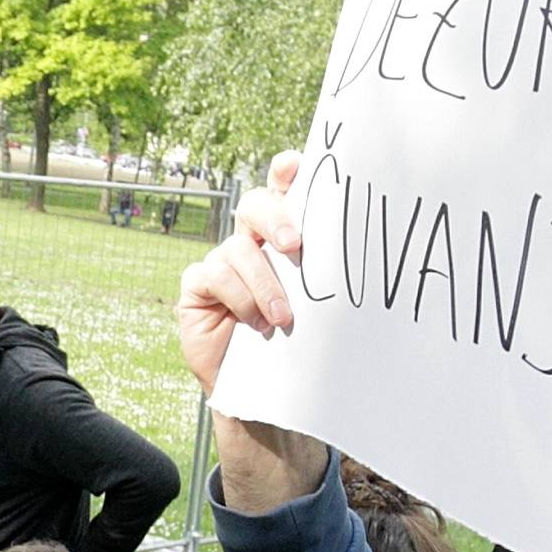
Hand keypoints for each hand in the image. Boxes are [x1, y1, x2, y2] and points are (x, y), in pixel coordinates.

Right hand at [176, 148, 302, 394]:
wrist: (261, 387)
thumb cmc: (295, 340)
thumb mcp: (313, 302)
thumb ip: (319, 272)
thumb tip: (354, 246)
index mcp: (282, 237)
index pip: (283, 193)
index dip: (285, 173)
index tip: (294, 164)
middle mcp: (250, 241)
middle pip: (254, 205)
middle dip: (274, 218)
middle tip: (293, 245)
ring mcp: (221, 261)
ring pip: (239, 249)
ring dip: (264, 284)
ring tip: (282, 319)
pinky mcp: (197, 284)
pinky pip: (215, 275)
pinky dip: (239, 298)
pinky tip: (254, 323)